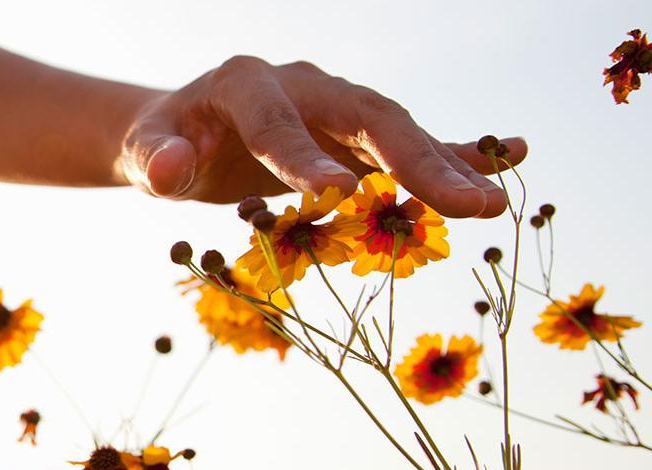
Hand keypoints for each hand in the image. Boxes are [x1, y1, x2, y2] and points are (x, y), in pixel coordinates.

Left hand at [119, 56, 525, 217]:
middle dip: (413, 161)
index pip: (278, 123)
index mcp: (246, 82)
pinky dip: (451, 154)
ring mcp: (333, 107)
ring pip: (396, 133)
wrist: (185, 130)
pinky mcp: (350, 135)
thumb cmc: (163, 144)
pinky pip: (405, 142)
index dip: (303, 159)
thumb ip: (154, 159)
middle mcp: (302, 85)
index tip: (336, 198)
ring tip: (491, 206)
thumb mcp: (144, 152)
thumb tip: (171, 167)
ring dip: (443, 169)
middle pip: (364, 118)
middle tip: (465, 205)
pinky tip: (507, 159)